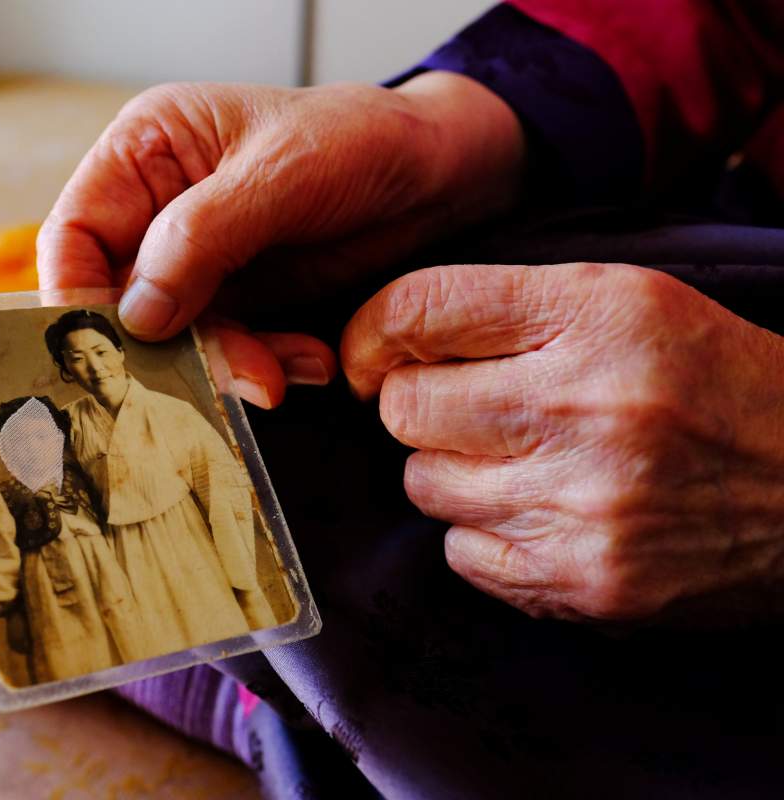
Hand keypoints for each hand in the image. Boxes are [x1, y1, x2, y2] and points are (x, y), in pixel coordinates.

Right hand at [38, 72, 523, 406]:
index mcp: (147, 152)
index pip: (74, 233)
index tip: (112, 347)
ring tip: (277, 373)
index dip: (77, 296)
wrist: (440, 176)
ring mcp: (197, 259)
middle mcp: (159, 208)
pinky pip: (222, 349)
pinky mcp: (238, 298)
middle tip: (218, 375)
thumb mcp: (282, 174)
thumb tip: (137, 312)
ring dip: (223, 363)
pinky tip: (304, 361)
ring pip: (172, 337)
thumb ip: (201, 237)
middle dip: (166, 346)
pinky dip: (258, 365)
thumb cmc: (363, 139)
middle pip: (119, 298)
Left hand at [341, 263, 783, 622]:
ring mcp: (582, 504)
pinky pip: (460, 553)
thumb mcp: (627, 301)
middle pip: (404, 408)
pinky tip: (538, 512)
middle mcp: (584, 406)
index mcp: (597, 315)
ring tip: (520, 460)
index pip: (419, 310)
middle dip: (419, 407)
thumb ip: (507, 308)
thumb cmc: (710, 379)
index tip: (375, 353)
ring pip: (424, 484)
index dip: (373, 333)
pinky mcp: (583, 581)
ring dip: (453, 471)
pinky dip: (483, 533)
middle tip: (468, 409)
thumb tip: (381, 342)